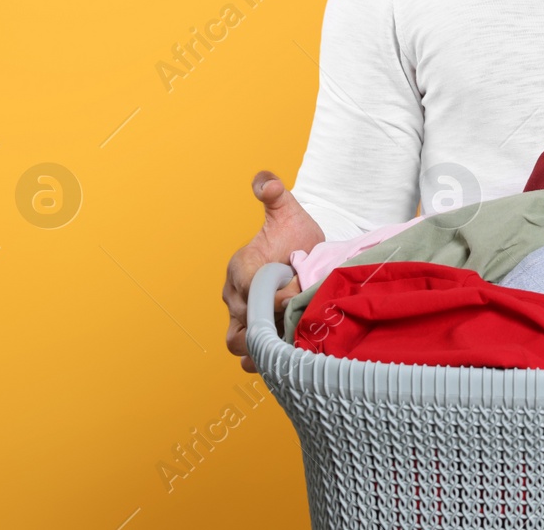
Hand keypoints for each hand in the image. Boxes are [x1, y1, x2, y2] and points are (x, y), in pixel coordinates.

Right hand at [222, 170, 323, 371]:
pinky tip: (292, 356)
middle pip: (238, 326)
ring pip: (240, 346)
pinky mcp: (260, 334)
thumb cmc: (295, 235)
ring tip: (294, 342)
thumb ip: (275, 194)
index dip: (271, 294)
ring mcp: (245, 319)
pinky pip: (253, 357)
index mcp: (240, 268)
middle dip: (269, 324)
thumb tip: (265, 182)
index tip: (297, 288)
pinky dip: (268, 360)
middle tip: (299, 318)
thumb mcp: (288, 211)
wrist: (307, 258)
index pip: (245, 290)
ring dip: (266, 349)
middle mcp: (236, 297)